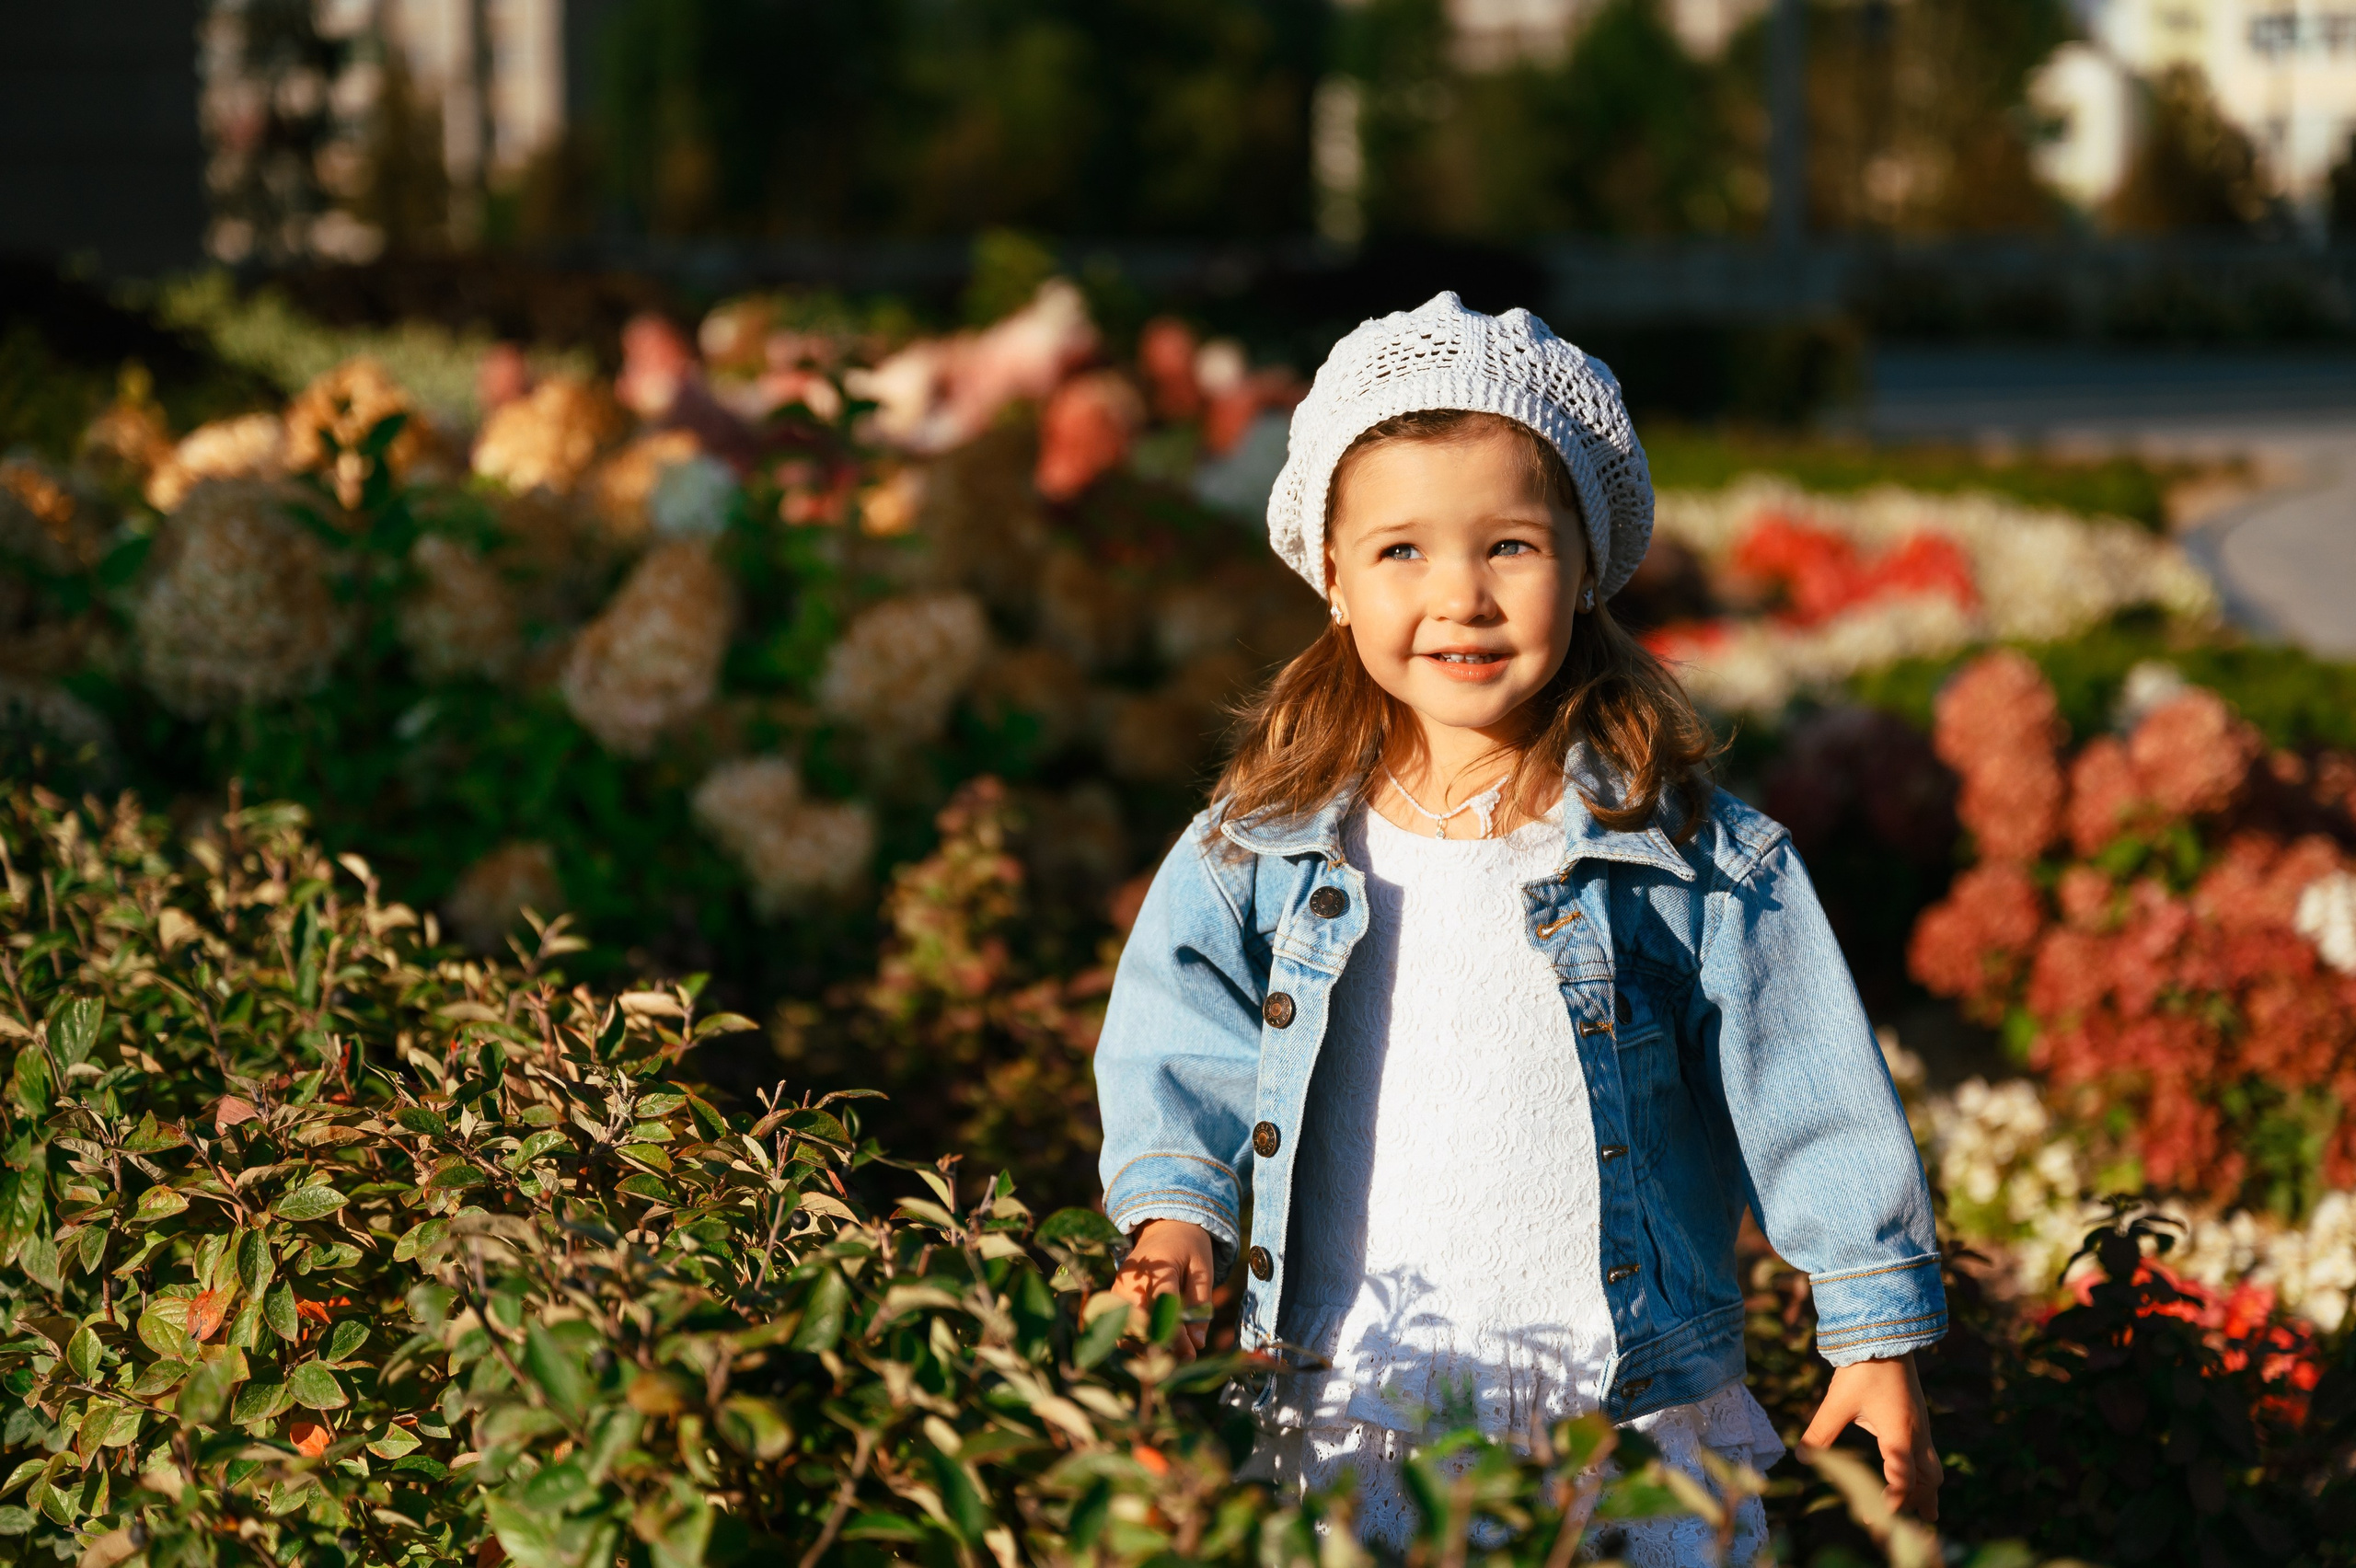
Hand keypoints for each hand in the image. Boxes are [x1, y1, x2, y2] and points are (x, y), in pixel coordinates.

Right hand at [1107, 1218, 1213, 1359]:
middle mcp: (1132, 1278)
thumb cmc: (1188, 1249)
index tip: (1189, 1355)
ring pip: (1126, 1330)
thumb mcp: (1203, 1270)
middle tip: (1184, 1355)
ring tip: (1173, 1349)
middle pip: (1140, 1322)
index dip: (1175, 1334)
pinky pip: (1120, 1328)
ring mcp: (1118, 1288)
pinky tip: (1156, 1340)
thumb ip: (1201, 1305)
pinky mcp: (1112, 1298)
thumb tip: (1197, 1344)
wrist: (1163, 1228)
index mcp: (1159, 1265)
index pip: (1163, 1305)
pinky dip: (1137, 1340)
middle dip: (1161, 1343)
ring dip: (1147, 1345)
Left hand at [1799, 1354, 1941, 1521]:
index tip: (1876, 1520)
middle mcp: (1916, 1435)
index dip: (1891, 1502)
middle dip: (1916, 1503)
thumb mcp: (1837, 1402)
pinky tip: (1918, 1479)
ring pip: (1933, 1469)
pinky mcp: (1918, 1419)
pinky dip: (1926, 1475)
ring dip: (1928, 1491)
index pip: (1902, 1480)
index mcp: (1899, 1435)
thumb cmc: (1863, 1369)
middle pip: (1927, 1480)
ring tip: (1928, 1515)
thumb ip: (1820, 1431)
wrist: (1885, 1336)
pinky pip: (1928, 1456)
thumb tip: (1800, 1456)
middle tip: (1906, 1525)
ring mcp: (1921, 1427)